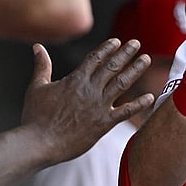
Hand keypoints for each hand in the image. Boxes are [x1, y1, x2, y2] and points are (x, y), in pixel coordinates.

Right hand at [20, 39, 153, 164]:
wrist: (38, 144)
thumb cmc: (34, 117)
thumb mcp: (37, 87)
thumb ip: (42, 65)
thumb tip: (37, 47)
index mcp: (75, 80)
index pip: (95, 59)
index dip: (108, 48)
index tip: (118, 41)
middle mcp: (90, 90)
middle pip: (112, 67)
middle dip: (126, 53)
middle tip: (137, 43)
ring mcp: (99, 106)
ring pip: (122, 83)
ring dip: (135, 70)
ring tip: (146, 59)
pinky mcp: (104, 123)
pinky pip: (126, 112)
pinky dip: (139, 104)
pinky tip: (150, 96)